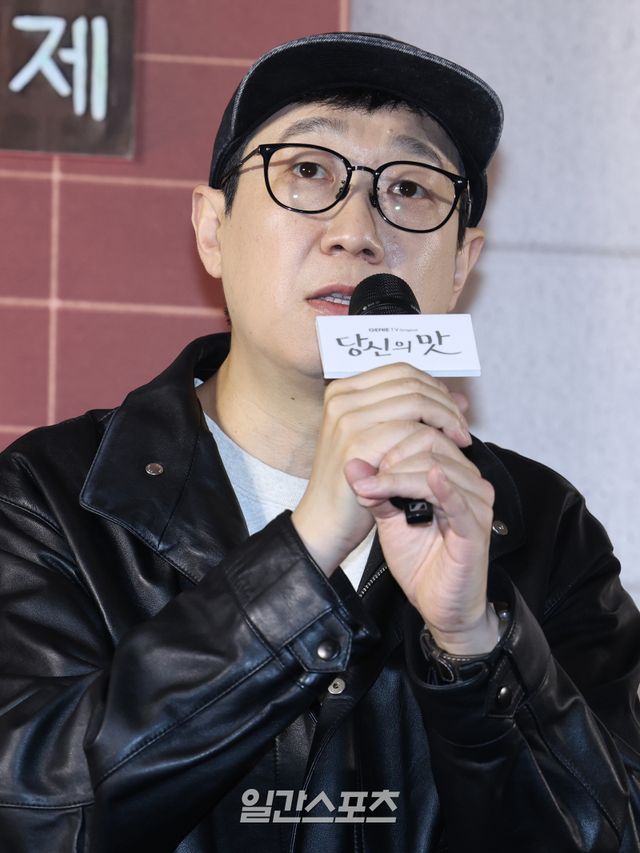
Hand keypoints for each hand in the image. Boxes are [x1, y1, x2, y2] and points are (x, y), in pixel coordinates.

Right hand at [291, 363, 470, 575]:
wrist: (324, 522)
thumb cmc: (354, 484)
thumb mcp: (384, 441)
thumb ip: (415, 415)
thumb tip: (460, 398)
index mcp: (343, 391)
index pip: (401, 371)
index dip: (434, 386)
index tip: (453, 410)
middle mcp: (341, 398)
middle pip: (410, 382)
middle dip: (444, 403)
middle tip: (462, 427)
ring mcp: (347, 418)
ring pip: (416, 401)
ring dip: (446, 418)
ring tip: (460, 440)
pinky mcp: (357, 442)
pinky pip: (411, 429)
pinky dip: (436, 438)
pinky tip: (447, 454)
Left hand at [345, 426, 497, 654]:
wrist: (437, 604)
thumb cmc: (420, 559)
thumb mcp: (389, 518)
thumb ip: (376, 490)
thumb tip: (351, 462)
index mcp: (452, 473)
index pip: (425, 435)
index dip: (391, 443)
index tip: (363, 464)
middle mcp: (469, 482)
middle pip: (432, 446)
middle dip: (393, 459)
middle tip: (367, 481)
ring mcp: (476, 503)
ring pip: (438, 469)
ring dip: (399, 478)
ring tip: (373, 492)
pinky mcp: (476, 528)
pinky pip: (458, 501)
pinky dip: (439, 489)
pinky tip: (426, 481)